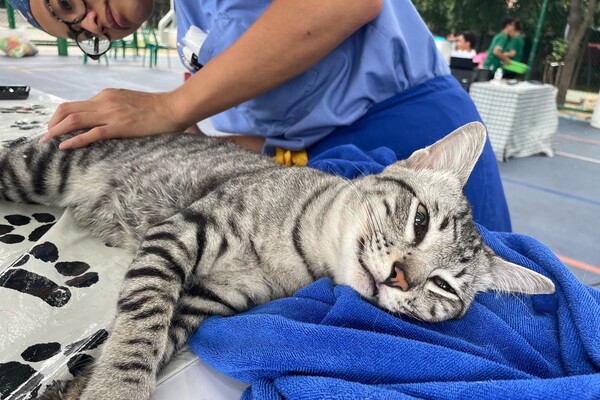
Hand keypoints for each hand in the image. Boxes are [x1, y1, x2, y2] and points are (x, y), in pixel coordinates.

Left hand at [40, 89, 185, 149]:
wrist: (174, 108)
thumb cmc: (158, 109)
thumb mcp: (130, 102)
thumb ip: (116, 108)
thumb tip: (108, 120)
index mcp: (107, 95)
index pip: (76, 104)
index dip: (61, 117)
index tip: (55, 128)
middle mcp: (104, 101)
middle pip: (67, 109)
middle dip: (52, 124)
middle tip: (46, 137)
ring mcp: (111, 114)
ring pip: (74, 119)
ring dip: (57, 131)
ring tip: (47, 142)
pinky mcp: (119, 127)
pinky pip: (91, 133)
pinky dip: (74, 140)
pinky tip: (64, 147)